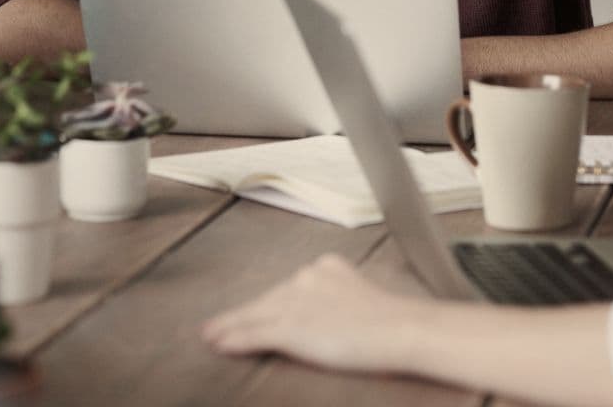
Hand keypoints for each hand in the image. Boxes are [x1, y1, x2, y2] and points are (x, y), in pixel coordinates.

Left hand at [202, 254, 417, 371]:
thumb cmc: (392, 322)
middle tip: (214, 325)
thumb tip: (323, 315)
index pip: (286, 289)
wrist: (402, 329)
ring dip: (228, 327)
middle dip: (238, 315)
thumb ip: (337, 298)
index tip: (247, 311)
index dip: (262, 304)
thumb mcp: (359, 298)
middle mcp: (306, 278)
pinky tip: (219, 345)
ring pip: (253, 316)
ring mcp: (297, 303)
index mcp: (325, 268)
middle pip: (265, 301)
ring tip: (210, 336)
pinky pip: (255, 335)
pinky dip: (234, 340)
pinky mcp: (293, 327)